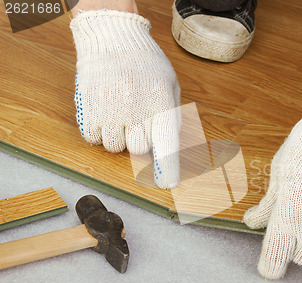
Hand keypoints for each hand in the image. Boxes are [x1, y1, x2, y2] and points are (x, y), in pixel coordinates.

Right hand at [70, 10, 180, 188]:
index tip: (168, 184)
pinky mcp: (88, 108)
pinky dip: (99, 132)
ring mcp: (109, 108)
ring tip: (120, 112)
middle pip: (139, 150)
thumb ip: (172, 116)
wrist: (112, 38)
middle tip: (136, 119)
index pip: (166, 142)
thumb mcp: (169, 85)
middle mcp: (135, 107)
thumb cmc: (145, 64)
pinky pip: (94, 139)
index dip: (167, 166)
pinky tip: (105, 112)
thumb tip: (171, 149)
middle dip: (139, 140)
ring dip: (118, 137)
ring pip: (115, 148)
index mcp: (160, 100)